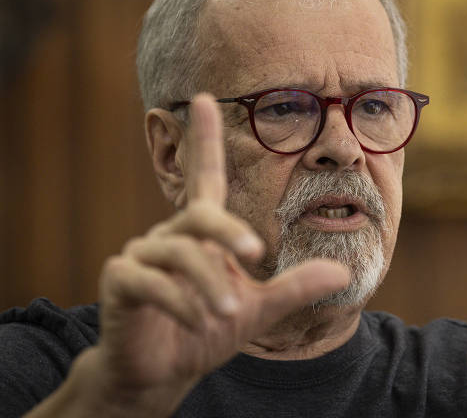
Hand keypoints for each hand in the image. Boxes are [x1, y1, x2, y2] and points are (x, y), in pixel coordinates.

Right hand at [76, 94, 348, 414]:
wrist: (164, 372)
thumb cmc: (208, 330)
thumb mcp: (258, 309)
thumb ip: (294, 287)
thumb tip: (342, 272)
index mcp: (202, 233)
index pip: (206, 177)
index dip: (205, 140)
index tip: (205, 98)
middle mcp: (170, 235)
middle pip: (200, 213)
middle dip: (226, 231)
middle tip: (253, 254)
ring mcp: (141, 256)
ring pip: (178, 252)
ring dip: (207, 282)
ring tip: (226, 311)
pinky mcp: (120, 282)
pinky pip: (149, 282)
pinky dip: (178, 301)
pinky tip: (196, 322)